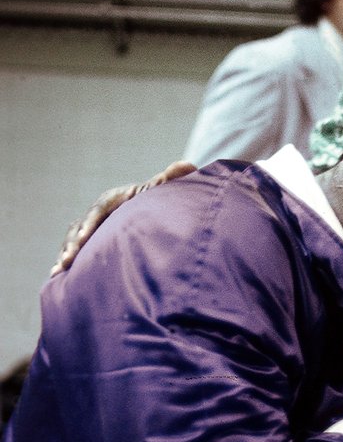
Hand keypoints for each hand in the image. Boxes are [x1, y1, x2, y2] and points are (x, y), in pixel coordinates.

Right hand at [50, 160, 195, 275]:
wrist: (151, 211)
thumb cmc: (157, 201)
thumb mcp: (162, 191)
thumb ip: (171, 180)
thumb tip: (186, 164)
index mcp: (114, 198)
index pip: (99, 209)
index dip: (90, 223)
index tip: (83, 238)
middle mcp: (99, 211)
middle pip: (81, 226)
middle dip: (73, 243)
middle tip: (68, 259)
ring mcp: (93, 225)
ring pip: (73, 238)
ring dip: (66, 253)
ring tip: (59, 270)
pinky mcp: (92, 239)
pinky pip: (76, 249)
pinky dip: (68, 261)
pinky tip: (58, 276)